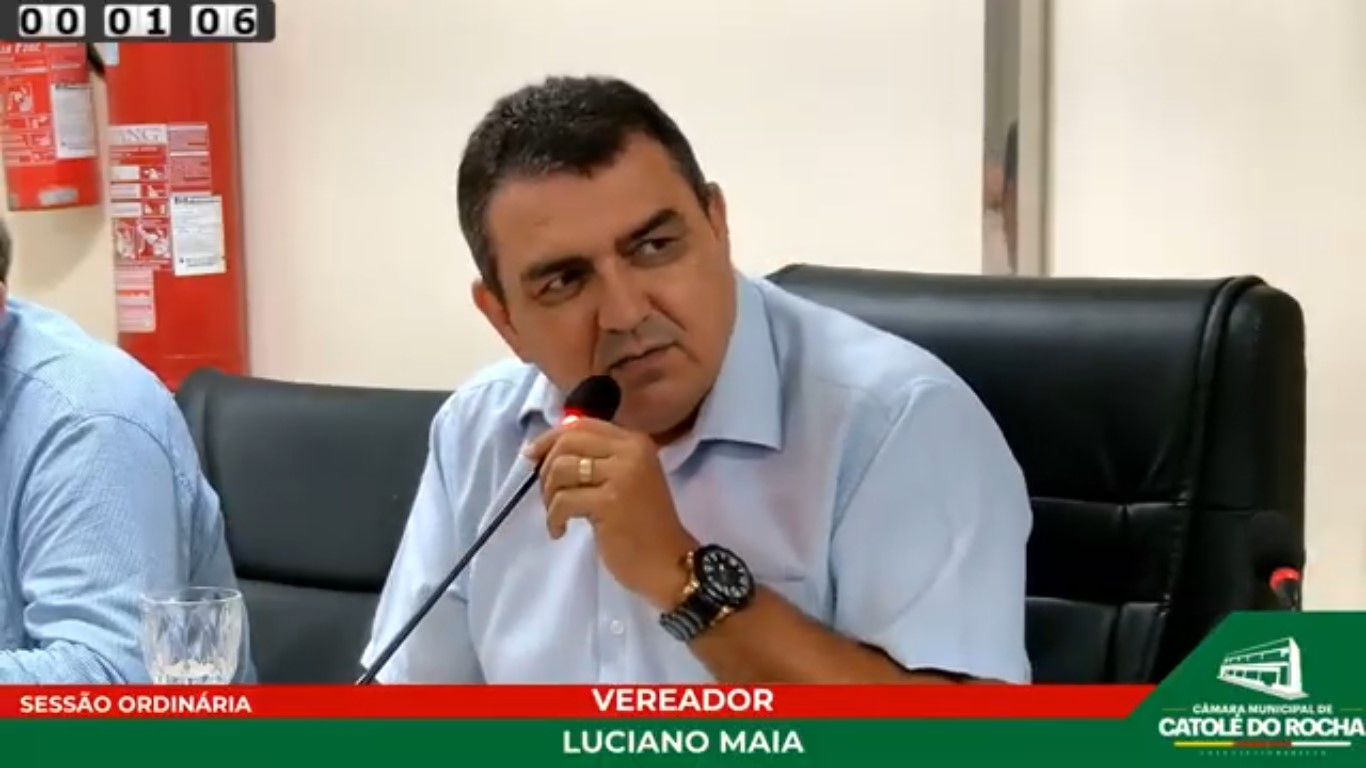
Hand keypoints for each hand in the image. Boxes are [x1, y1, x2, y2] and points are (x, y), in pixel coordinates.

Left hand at [524, 418, 697, 609]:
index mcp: (635, 441)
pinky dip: (553, 518)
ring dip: (548, 495)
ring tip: (557, 515)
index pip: (582, 424)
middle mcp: (630, 451)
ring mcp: (621, 474)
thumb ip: (597, 459)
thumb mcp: (626, 479)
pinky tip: (560, 531)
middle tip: (546, 495)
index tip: (533, 456)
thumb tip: (546, 449)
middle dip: (546, 467)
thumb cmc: (644, 524)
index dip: (550, 438)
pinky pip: (563, 501)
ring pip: (561, 469)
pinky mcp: (609, 502)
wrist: (669, 561)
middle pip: (568, 442)